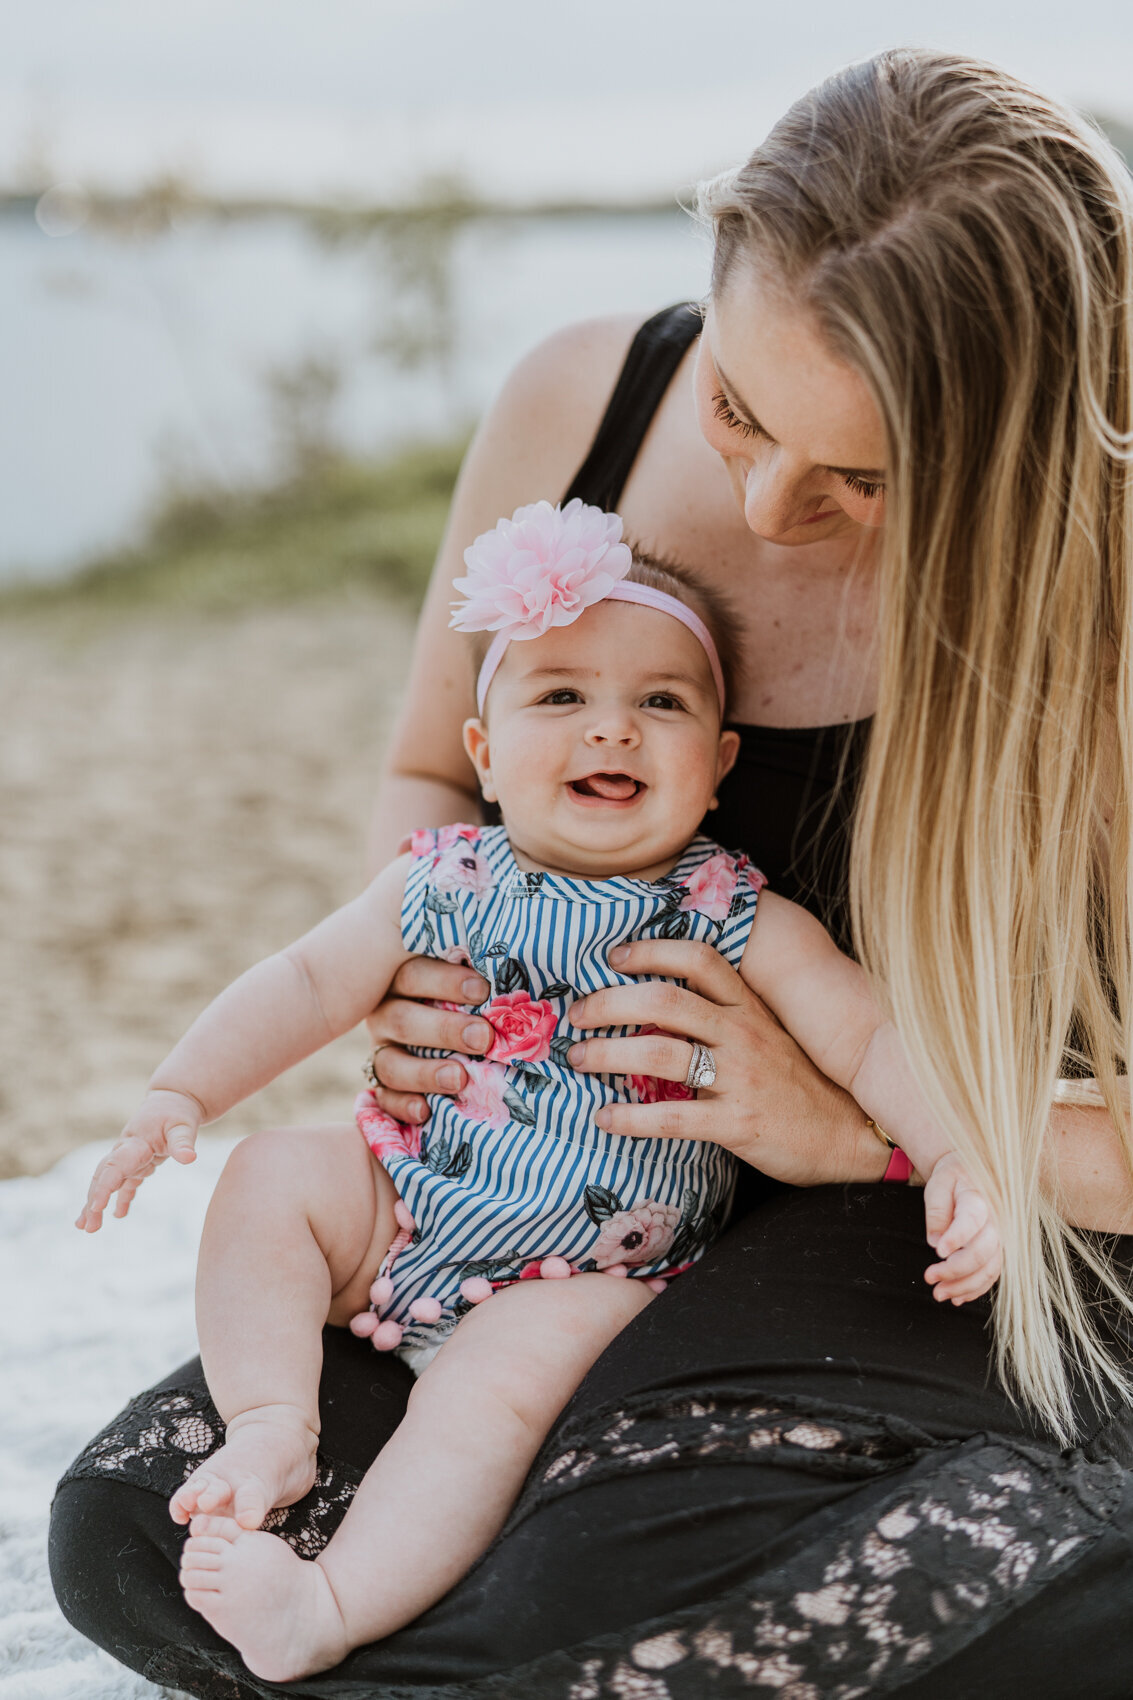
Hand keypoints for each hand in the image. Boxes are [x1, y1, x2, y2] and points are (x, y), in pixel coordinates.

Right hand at [76, 1089, 202, 1231]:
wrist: (173, 1100)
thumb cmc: (178, 1112)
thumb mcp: (184, 1125)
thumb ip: (183, 1142)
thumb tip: (190, 1159)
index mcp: (135, 1144)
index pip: (114, 1167)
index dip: (104, 1187)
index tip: (97, 1206)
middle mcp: (126, 1152)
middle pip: (103, 1177)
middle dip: (93, 1201)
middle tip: (87, 1227)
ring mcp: (129, 1158)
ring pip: (107, 1182)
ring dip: (96, 1203)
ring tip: (87, 1227)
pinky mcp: (137, 1163)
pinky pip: (124, 1184)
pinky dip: (120, 1199)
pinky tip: (118, 1215)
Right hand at [364, 956, 492, 1123]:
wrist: (453, 1033)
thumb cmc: (472, 998)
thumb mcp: (471, 982)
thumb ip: (480, 980)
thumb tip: (514, 975)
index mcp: (404, 979)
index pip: (415, 973)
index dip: (446, 982)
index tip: (482, 990)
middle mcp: (388, 1013)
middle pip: (402, 1019)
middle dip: (444, 1030)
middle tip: (482, 1037)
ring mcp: (383, 1050)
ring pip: (390, 1063)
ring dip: (425, 1072)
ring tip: (459, 1078)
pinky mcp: (383, 1084)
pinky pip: (384, 1098)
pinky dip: (403, 1106)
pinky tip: (425, 1111)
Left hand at [565, 938, 887, 1186]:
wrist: (852, 1136)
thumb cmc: (802, 1086)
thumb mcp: (770, 1037)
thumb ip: (726, 1018)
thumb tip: (660, 1009)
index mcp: (751, 1008)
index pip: (700, 959)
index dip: (652, 951)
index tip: (614, 957)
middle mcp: (745, 1034)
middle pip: (665, 1001)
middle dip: (610, 1002)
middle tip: (578, 1014)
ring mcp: (742, 1078)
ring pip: (660, 1054)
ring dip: (607, 1054)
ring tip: (578, 1058)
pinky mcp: (739, 1123)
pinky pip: (672, 1118)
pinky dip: (630, 1117)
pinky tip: (605, 1118)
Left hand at [922, 1152, 1001, 1303]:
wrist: (970, 1177)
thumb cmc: (951, 1180)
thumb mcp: (938, 1185)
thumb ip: (936, 1210)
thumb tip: (935, 1241)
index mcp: (978, 1200)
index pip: (971, 1221)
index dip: (957, 1238)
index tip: (938, 1251)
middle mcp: (994, 1222)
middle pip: (982, 1251)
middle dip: (956, 1270)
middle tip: (929, 1278)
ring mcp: (998, 1239)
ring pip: (989, 1269)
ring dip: (965, 1286)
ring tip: (939, 1294)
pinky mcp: (996, 1251)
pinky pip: (991, 1274)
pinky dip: (975, 1289)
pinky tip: (956, 1297)